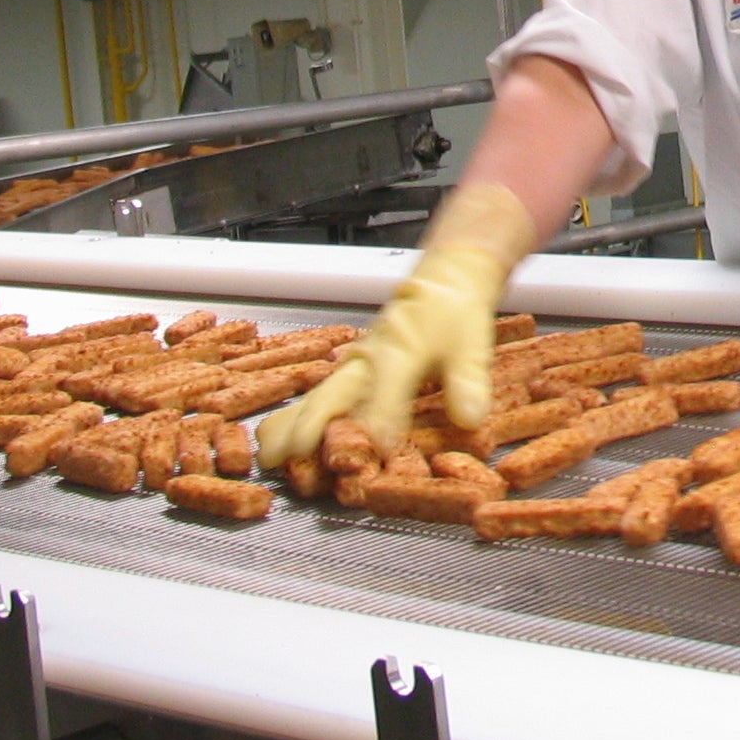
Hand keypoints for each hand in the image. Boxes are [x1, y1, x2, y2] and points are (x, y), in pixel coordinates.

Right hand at [255, 186, 533, 468]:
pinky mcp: (348, 370)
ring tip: (267, 456)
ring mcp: (353, 365)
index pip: (384, 389)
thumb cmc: (455, 313)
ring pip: (314, 397)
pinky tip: (275, 437)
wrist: (443, 280)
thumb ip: (469, 382)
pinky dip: (293, 417)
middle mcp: (367, 359)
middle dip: (308, 429)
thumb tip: (470, 419)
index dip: (380, 421)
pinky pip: (316, 395)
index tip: (375, 451)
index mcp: (399, 350)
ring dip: (289, 426)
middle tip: (284, 460)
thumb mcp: (473, 344)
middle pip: (330, 395)